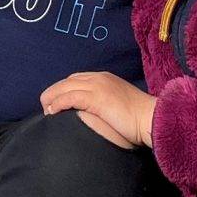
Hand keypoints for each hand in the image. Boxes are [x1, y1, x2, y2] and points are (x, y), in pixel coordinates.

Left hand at [40, 71, 156, 148]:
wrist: (150, 118)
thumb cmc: (138, 118)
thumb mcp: (118, 104)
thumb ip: (104, 103)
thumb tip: (90, 113)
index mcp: (105, 78)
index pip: (76, 79)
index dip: (63, 89)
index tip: (56, 102)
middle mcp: (99, 78)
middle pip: (67, 81)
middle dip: (54, 92)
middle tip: (47, 107)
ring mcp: (98, 86)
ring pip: (65, 87)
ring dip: (52, 98)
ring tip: (47, 111)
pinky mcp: (96, 98)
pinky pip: (70, 97)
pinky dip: (58, 103)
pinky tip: (53, 112)